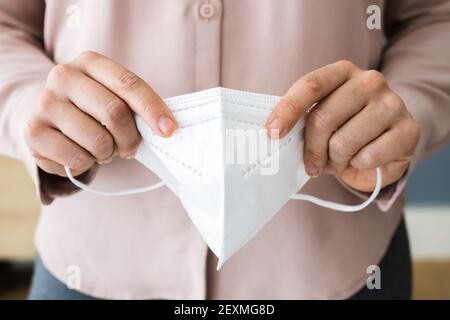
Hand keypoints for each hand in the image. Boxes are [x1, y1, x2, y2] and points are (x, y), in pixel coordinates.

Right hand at [25, 51, 176, 176]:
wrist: (46, 116)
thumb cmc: (90, 109)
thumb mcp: (112, 97)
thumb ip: (135, 107)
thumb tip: (167, 128)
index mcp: (90, 62)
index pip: (129, 84)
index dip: (153, 109)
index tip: (169, 130)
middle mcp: (63, 76)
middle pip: (115, 113)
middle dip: (131, 139)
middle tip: (129, 148)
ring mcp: (45, 103)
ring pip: (98, 141)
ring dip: (107, 153)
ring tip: (100, 148)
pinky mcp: (33, 132)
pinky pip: (77, 159)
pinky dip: (87, 164)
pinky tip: (80, 153)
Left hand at [265, 60, 420, 191]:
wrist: (388, 142)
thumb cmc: (346, 130)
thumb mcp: (322, 120)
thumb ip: (301, 121)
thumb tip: (273, 135)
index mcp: (342, 72)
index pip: (310, 86)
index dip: (287, 110)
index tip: (272, 133)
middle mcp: (369, 81)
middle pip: (323, 118)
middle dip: (312, 149)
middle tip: (312, 163)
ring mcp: (392, 103)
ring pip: (343, 142)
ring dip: (336, 160)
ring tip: (342, 158)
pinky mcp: (409, 130)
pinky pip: (368, 157)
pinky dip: (359, 166)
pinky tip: (364, 159)